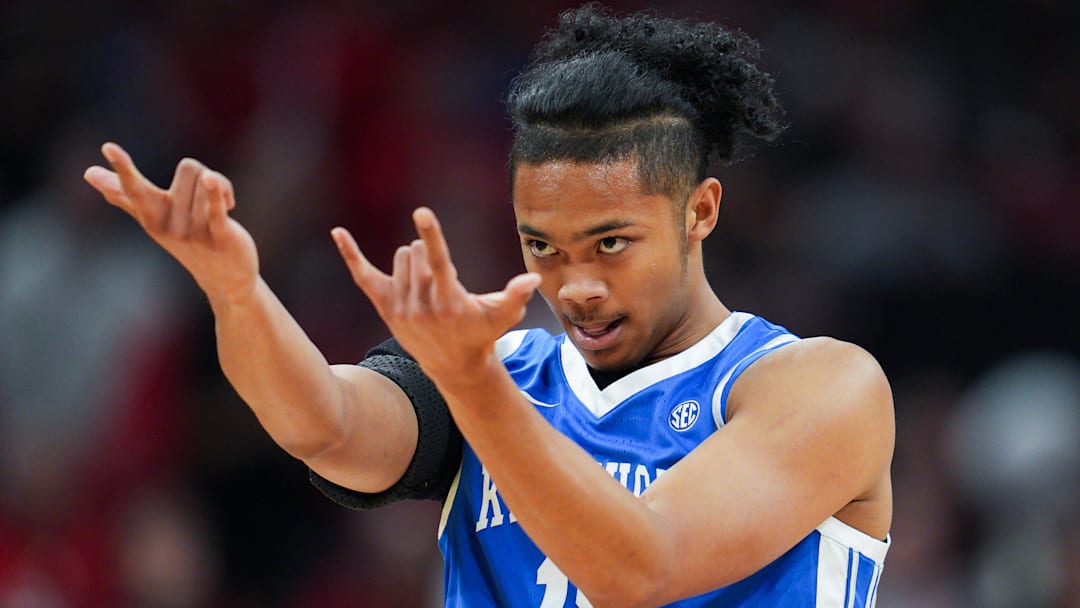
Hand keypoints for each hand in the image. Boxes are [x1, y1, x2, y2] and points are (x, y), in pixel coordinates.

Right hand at [84, 143, 258, 302]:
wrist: (226, 281)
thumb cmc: (187, 241)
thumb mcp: (153, 220)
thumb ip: (123, 196)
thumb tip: (88, 173)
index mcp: (151, 216)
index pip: (134, 188)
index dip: (123, 168)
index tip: (108, 147)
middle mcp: (170, 225)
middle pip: (188, 167)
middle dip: (201, 173)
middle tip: (207, 194)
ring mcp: (194, 232)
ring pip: (208, 180)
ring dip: (223, 187)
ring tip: (225, 207)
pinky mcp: (221, 236)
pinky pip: (215, 208)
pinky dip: (215, 192)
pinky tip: (211, 180)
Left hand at [332, 207, 540, 380]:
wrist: (453, 366)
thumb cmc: (483, 334)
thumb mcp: (504, 316)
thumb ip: (517, 296)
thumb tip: (533, 280)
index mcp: (449, 302)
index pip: (438, 262)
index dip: (431, 236)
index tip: (421, 212)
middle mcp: (421, 305)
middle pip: (415, 253)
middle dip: (429, 255)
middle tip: (442, 279)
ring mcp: (400, 307)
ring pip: (400, 260)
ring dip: (415, 262)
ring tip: (429, 284)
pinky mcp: (385, 307)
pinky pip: (363, 275)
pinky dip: (351, 253)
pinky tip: (337, 232)